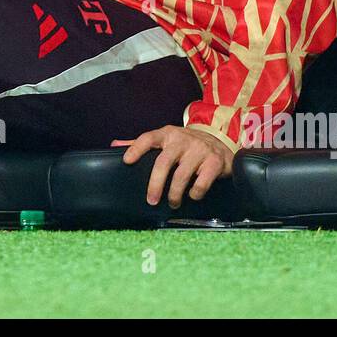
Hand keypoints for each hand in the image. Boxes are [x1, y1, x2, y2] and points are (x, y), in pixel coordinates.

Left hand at [112, 125, 232, 206]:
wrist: (221, 141)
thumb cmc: (187, 144)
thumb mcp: (166, 140)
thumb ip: (141, 143)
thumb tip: (115, 146)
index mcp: (167, 134)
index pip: (148, 138)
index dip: (136, 148)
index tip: (126, 161)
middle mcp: (183, 140)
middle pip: (164, 162)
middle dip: (155, 184)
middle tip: (151, 200)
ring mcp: (199, 149)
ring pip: (182, 175)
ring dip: (174, 193)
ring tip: (172, 202)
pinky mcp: (214, 161)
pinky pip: (201, 182)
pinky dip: (195, 193)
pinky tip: (192, 195)